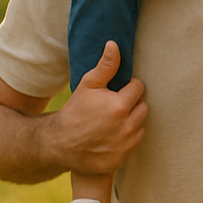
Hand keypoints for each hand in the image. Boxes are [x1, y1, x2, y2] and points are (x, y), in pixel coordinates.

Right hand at [44, 42, 147, 174]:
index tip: (116, 92)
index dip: (128, 87)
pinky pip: (135, 142)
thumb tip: (114, 44)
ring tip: (113, 120)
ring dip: (132, 120)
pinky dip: (128, 138)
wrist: (59, 144)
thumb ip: (106, 66)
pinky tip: (112, 135)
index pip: (139, 88)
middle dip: (132, 104)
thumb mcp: (88, 85)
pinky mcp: (123, 157)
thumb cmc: (75, 111)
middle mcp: (127, 126)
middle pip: (143, 106)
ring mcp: (126, 144)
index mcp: (120, 105)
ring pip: (141, 124)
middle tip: (114, 106)